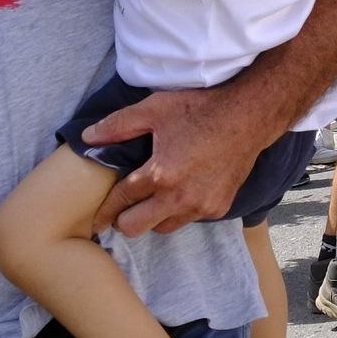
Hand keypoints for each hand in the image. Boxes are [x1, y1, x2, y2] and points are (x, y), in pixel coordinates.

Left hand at [87, 83, 268, 236]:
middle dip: (124, 220)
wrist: (248, 117)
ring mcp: (201, 207)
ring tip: (152, 198)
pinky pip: (189, 219)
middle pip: (136, 228)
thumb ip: (118, 125)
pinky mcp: (218, 208)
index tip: (96, 220)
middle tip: (122, 208)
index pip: (121, 201)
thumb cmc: (199, 110)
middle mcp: (180, 198)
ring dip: (153, 217)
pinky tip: (180, 192)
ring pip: (163, 228)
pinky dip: (179, 211)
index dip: (105, 210)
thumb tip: (87, 137)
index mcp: (160, 175)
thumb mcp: (154, 110)